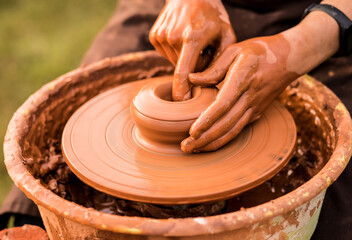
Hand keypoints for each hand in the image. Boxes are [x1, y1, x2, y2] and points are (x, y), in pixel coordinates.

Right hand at [149, 0, 235, 100]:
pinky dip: (176, 53)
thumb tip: (210, 84)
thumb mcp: (226, 34)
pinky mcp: (154, 36)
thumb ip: (221, 60)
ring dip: (186, 60)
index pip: (183, 72)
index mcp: (192, 37)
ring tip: (194, 42)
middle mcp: (172, 37)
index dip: (181, 90)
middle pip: (183, 69)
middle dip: (195, 68)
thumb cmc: (212, 15)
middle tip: (204, 51)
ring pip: (175, 63)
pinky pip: (167, 55)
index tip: (181, 104)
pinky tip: (183, 39)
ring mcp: (160, 36)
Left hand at [181, 34, 299, 152]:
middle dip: (205, 139)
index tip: (192, 132)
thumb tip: (191, 80)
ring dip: (213, 143)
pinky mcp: (256, 113)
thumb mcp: (235, 50)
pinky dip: (223, 139)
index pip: (223, 104)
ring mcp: (254, 107)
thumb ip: (213, 68)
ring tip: (193, 150)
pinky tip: (209, 143)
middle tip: (185, 147)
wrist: (288, 59)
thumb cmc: (258, 51)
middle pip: (226, 124)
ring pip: (233, 131)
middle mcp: (250, 97)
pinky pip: (239, 130)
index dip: (207, 120)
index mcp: (243, 78)